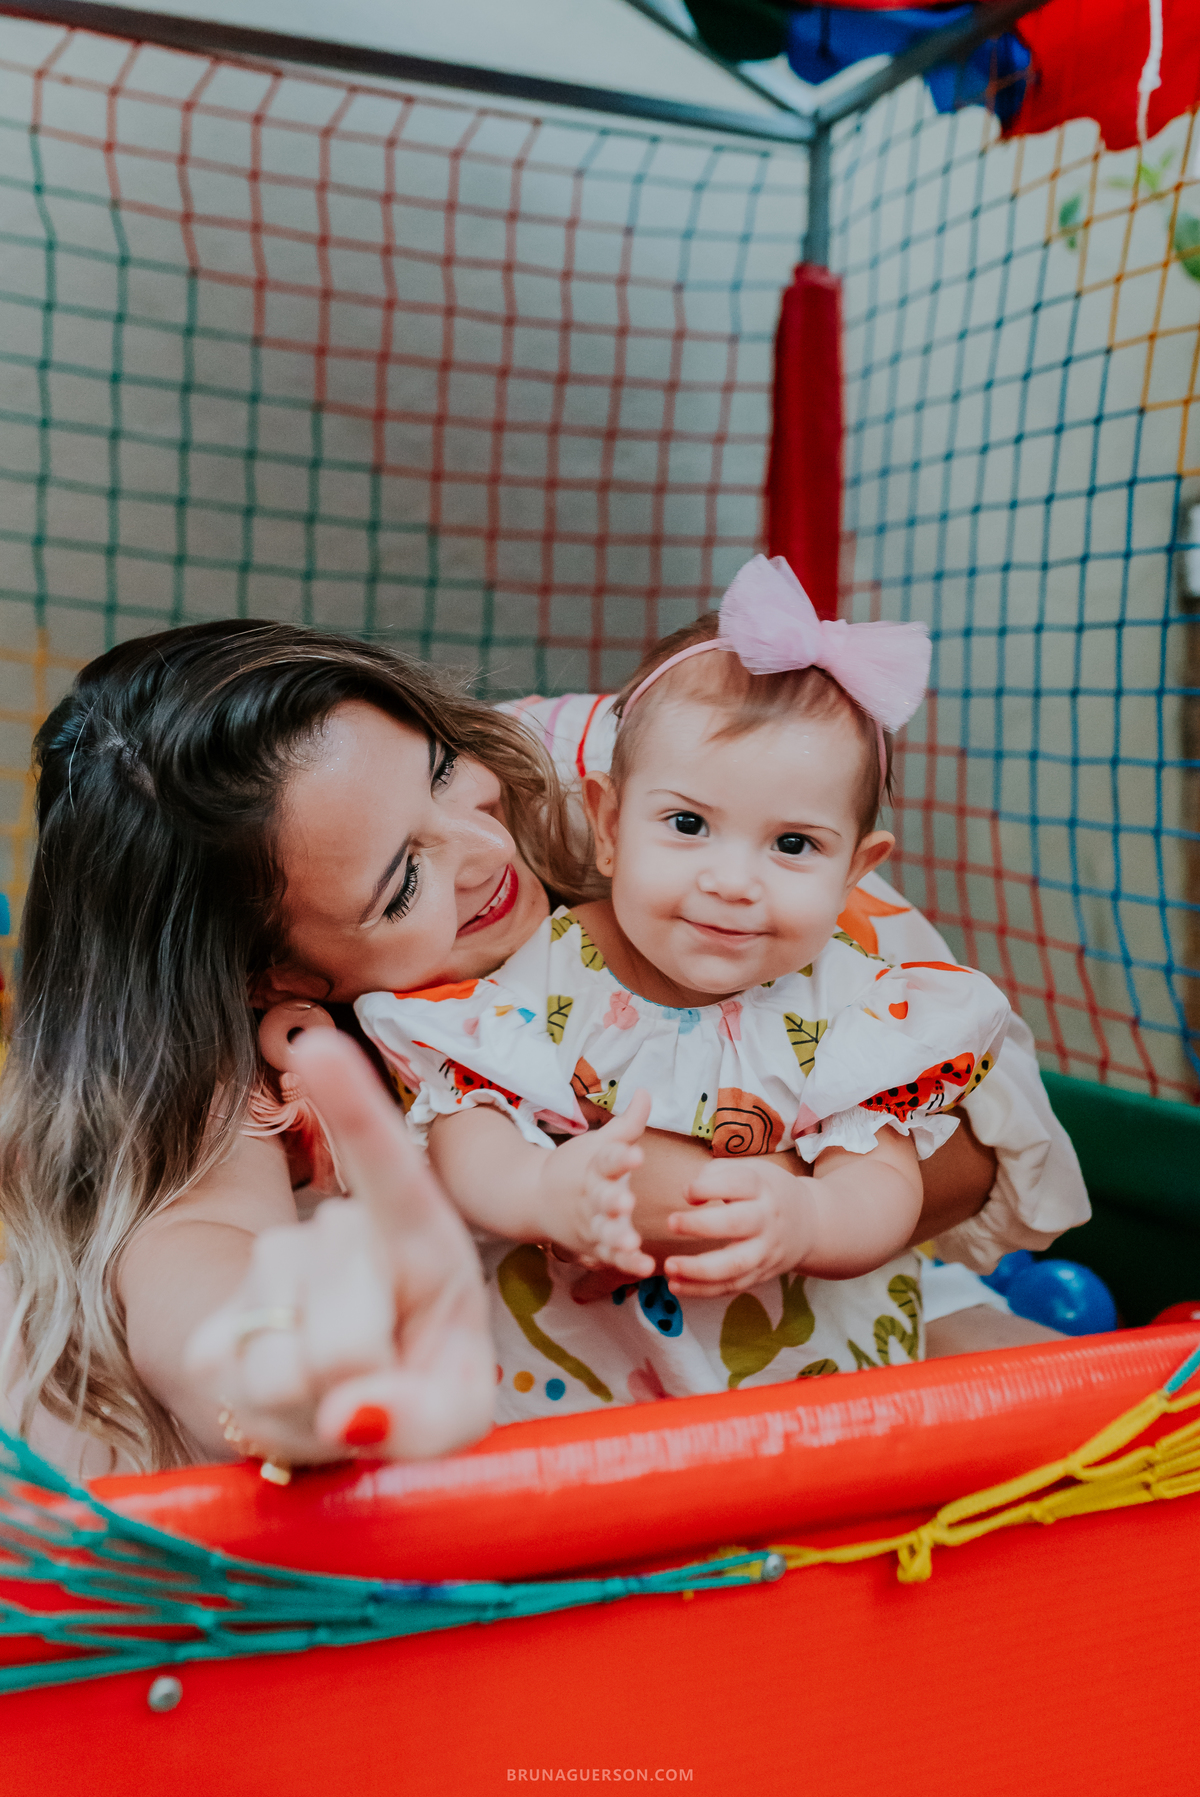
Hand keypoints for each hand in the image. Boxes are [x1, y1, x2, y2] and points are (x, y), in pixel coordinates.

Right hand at [185, 1032, 494, 1465]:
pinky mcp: (215, 1320)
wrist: (343, 1410)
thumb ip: (429, 1422)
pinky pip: (239, 1377)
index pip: (386, 1167)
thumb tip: (354, 1412)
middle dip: (365, 1382)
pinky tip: (295, 1402)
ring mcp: (273, 1270)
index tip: (318, 1044)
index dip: (353, 1104)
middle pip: (343, 1324)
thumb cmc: (420, 1392)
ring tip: (341, 1392)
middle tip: (383, 1386)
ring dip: (317, 1402)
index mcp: (420, 1239)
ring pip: (286, 1359)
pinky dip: (274, 1415)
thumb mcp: (454, 1417)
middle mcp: (344, 1236)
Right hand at [537, 1090, 655, 1278]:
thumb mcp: (601, 1143)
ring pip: (604, 1232)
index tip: (636, 1154)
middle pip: (601, 1199)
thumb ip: (627, 1124)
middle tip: (624, 1202)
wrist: (536, 1198)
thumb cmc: (579, 1167)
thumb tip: (645, 1091)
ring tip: (630, 1242)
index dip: (621, 1157)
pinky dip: (625, 1264)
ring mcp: (591, 1224)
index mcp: (595, 1167)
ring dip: (616, 1238)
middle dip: (612, 1202)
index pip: (608, 1159)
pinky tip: (644, 1267)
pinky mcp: (595, 1247)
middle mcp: (591, 1197)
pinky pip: (611, 1258)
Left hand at [662, 1156, 816, 1297]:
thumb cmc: (765, 1191)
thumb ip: (717, 1173)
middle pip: (737, 1223)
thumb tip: (689, 1194)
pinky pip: (731, 1286)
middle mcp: (766, 1219)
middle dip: (702, 1225)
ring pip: (735, 1264)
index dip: (709, 1186)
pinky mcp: (760, 1274)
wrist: (808, 1223)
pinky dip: (703, 1290)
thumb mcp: (750, 1170)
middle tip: (671, 1223)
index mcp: (762, 1188)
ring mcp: (765, 1250)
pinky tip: (676, 1285)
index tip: (686, 1191)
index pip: (739, 1183)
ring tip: (669, 1266)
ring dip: (699, 1269)